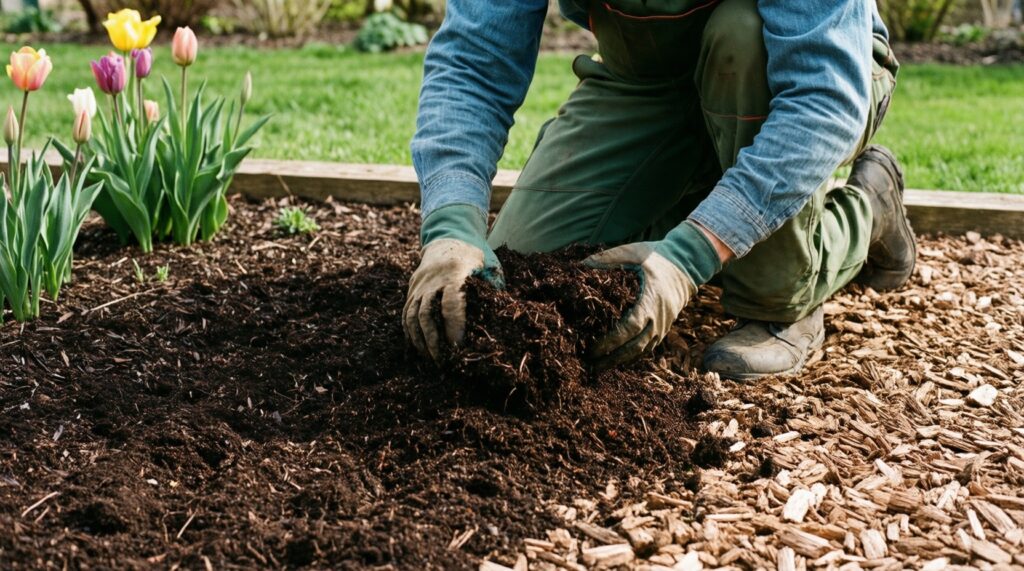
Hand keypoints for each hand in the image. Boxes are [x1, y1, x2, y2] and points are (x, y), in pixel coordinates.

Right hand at [404, 239, 492, 360]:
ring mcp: (418, 286)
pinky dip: (409, 332)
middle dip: (434, 340)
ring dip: (420, 340)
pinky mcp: (411, 291)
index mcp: (454, 273)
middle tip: (442, 361)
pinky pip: (406, 313)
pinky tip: (417, 347)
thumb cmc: (472, 257)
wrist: (446, 240)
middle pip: (427, 314)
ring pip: (413, 316)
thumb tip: (501, 314)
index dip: (454, 327)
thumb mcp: (487, 265)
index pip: (451, 304)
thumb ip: (492, 287)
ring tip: (430, 358)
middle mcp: (432, 281)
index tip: (458, 346)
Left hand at [585, 243, 696, 367]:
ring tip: (600, 366)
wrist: (688, 263)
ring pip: (641, 350)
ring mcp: (662, 324)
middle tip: (590, 364)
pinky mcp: (663, 327)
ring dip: (621, 360)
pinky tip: (617, 360)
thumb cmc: (658, 256)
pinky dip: (633, 355)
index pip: (629, 328)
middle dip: (612, 358)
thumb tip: (582, 264)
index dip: (611, 341)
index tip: (593, 349)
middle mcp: (658, 317)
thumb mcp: (634, 252)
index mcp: (651, 300)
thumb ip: (609, 257)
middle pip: (634, 347)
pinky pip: (648, 347)